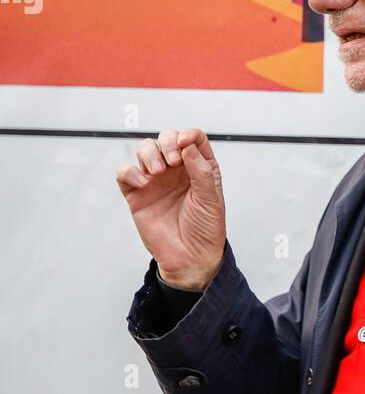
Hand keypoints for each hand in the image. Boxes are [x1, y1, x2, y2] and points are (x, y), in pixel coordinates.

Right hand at [116, 128, 226, 289]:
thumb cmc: (205, 229)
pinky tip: (143, 183)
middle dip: (167, 142)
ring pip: (144, 149)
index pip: (192, 138)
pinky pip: (125, 173)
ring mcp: (155, 180)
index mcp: (199, 167)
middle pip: (166, 138)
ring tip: (158, 172)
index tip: (184, 144)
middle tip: (172, 163)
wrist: (189, 258)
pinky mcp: (136, 194)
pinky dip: (129, 172)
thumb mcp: (211, 199)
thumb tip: (188, 145)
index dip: (187, 135)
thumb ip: (201, 171)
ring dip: (149, 153)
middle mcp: (176, 170)